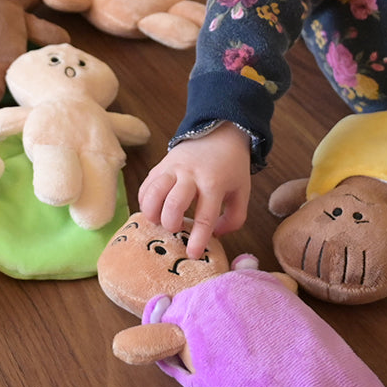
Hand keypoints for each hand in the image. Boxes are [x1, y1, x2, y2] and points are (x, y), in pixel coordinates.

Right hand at [138, 123, 251, 259]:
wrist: (219, 131)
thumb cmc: (231, 166)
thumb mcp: (242, 191)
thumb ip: (235, 218)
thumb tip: (215, 236)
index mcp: (214, 183)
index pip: (205, 217)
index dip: (197, 239)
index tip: (192, 255)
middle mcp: (191, 175)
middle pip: (174, 203)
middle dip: (171, 224)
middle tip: (175, 230)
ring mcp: (173, 168)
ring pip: (154, 192)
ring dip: (153, 213)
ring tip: (159, 222)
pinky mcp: (161, 165)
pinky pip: (146, 185)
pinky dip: (145, 201)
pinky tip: (152, 210)